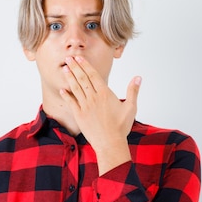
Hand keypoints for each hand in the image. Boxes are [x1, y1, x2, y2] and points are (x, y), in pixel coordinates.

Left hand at [60, 55, 140, 174]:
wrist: (110, 143)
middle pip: (82, 79)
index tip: (79, 58)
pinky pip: (71, 103)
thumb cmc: (121, 126)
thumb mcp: (130, 107)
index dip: (85, 65)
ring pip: (76, 88)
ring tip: (64, 69)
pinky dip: (67, 95)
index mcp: (105, 94)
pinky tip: (63, 89)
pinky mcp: (79, 116)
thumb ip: (133, 91)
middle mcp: (93, 98)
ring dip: (70, 78)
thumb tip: (138, 77)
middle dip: (75, 67)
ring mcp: (85, 106)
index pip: (93, 75)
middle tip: (68, 58)